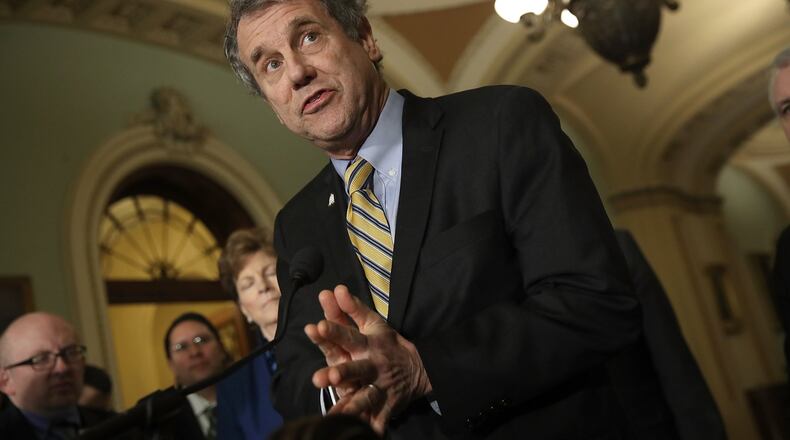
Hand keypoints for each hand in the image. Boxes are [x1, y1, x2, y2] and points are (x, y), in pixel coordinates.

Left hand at [304, 285, 432, 432]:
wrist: (420, 368)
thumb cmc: (389, 343)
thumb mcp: (374, 323)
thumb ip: (352, 308)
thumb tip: (335, 288)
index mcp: (369, 344)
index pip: (349, 335)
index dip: (334, 330)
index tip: (316, 326)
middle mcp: (373, 365)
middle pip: (356, 368)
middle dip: (340, 373)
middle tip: (322, 378)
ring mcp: (381, 387)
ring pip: (365, 396)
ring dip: (352, 405)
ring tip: (335, 415)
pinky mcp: (387, 405)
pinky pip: (379, 418)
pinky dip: (374, 427)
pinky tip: (367, 434)